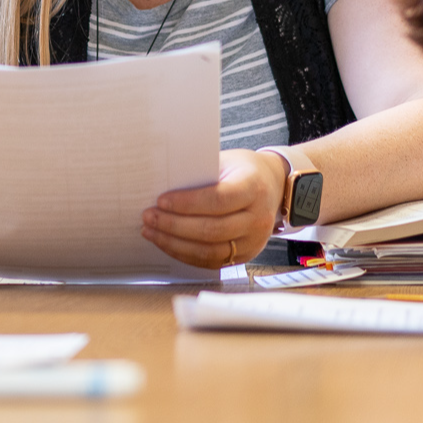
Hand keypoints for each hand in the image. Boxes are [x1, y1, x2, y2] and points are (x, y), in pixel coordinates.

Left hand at [142, 149, 284, 268]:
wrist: (273, 186)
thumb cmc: (243, 170)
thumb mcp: (226, 161)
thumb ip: (200, 173)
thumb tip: (162, 185)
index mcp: (253, 187)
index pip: (217, 199)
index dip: (187, 203)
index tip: (161, 201)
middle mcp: (257, 218)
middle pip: (212, 229)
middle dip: (174, 225)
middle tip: (149, 217)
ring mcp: (254, 241)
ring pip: (210, 250)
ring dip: (175, 243)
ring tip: (151, 231)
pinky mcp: (245, 256)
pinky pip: (211, 261)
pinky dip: (186, 254)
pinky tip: (167, 243)